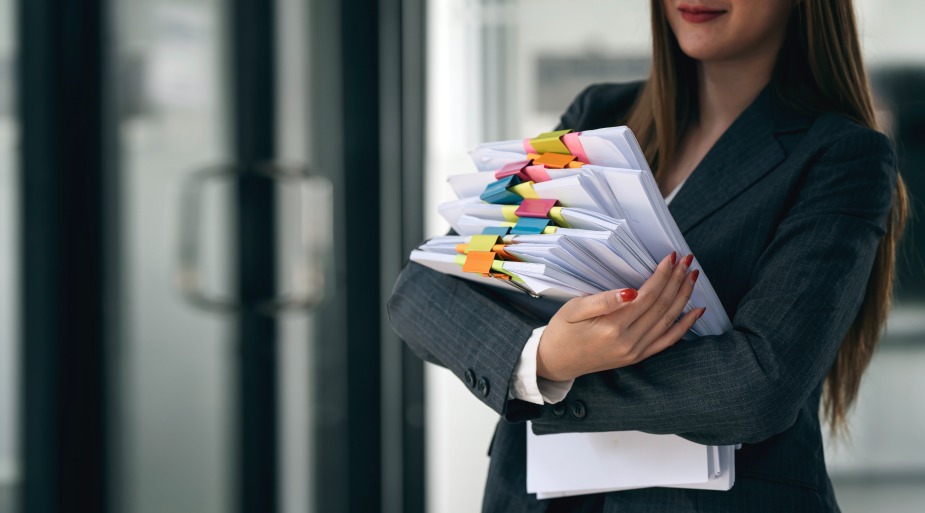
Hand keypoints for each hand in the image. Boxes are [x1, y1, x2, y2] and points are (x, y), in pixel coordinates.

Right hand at [536, 252, 704, 380]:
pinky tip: (696, 311)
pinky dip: (684, 326)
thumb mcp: (574, 309)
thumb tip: (631, 291)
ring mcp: (635, 351)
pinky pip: (667, 341)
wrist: (556, 361)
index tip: (671, 257)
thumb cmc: (563, 331)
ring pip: (668, 320)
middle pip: (661, 306)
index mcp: (612, 327)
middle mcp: (628, 341)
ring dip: (683, 296)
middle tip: (687, 261)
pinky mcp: (638, 357)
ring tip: (692, 276)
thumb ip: (604, 300)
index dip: (662, 275)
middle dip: (677, 280)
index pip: (647, 296)